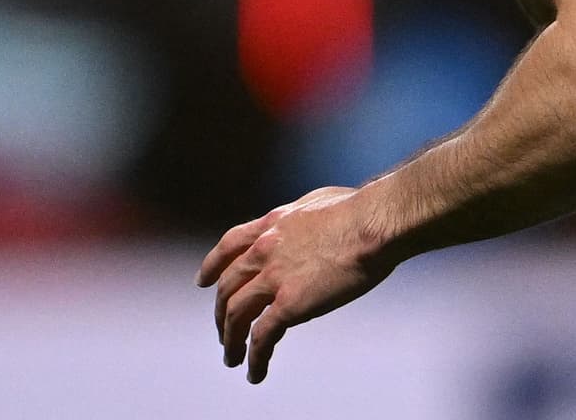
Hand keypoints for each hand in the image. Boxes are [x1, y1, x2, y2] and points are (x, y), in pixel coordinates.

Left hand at [196, 186, 396, 384]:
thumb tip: (305, 224)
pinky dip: (254, 358)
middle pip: (228, 286)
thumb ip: (301, 218)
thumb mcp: (316, 202)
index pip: (229, 245)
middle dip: (221, 313)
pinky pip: (262, 337)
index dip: (212, 266)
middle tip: (223, 331)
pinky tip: (255, 372)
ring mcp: (274, 277)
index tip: (203, 281)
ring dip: (230, 340)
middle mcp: (264, 249)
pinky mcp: (290, 303)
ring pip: (235, 314)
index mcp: (272, 224)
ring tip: (232, 359)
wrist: (372, 223)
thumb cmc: (359, 209)